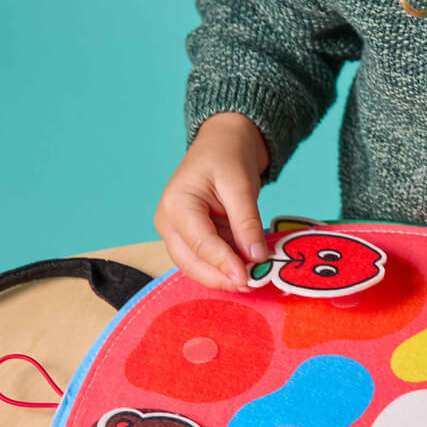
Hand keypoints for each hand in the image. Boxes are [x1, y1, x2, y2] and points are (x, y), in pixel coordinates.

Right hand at [155, 112, 270, 291]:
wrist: (222, 142)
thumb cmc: (227, 154)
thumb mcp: (240, 184)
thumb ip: (247, 222)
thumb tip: (256, 258)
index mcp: (176, 204)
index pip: (200, 244)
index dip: (224, 264)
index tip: (248, 279)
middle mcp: (170, 222)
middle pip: (192, 263)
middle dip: (222, 277)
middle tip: (253, 284)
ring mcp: (178, 232)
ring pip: (198, 266)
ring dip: (224, 275)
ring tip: (254, 278)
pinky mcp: (192, 237)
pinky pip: (207, 259)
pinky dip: (227, 266)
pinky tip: (248, 268)